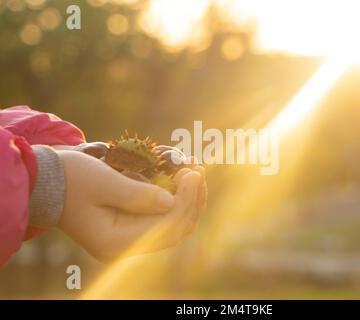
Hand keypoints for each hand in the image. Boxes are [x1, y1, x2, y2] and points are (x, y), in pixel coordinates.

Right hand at [56, 150, 205, 261]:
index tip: (194, 172)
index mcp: (116, 242)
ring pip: (171, 225)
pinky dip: (174, 199)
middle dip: (192, 200)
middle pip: (174, 229)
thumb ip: (138, 195)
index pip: (167, 226)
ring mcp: (127, 239)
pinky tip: (180, 179)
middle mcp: (124, 247)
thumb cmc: (70, 179)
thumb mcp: (103, 182)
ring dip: (187, 200)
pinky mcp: (128, 227)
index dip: (187, 199)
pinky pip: (160, 218)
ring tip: (193, 171)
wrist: (45, 182)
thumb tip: (171, 201)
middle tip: (197, 170)